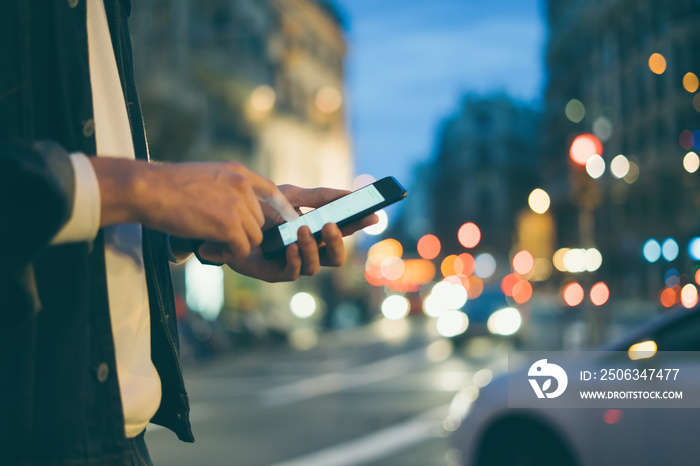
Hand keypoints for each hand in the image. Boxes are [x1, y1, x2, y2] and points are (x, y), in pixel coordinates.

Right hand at [90, 159, 297, 256]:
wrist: (147, 190)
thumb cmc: (164, 186)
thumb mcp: (203, 176)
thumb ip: (223, 187)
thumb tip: (231, 207)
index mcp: (236, 172)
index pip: (270, 189)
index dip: (281, 207)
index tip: (289, 218)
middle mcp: (242, 185)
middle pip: (259, 219)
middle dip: (243, 232)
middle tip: (219, 238)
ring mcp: (238, 205)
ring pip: (254, 236)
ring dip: (236, 244)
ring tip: (212, 244)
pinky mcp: (230, 225)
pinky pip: (243, 249)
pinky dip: (229, 254)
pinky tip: (210, 249)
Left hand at [196, 185, 378, 281]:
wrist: (228, 219)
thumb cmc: (261, 209)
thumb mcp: (292, 195)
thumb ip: (319, 196)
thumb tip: (350, 193)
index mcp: (316, 232)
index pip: (343, 231)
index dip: (359, 225)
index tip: (373, 214)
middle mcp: (308, 250)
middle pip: (336, 257)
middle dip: (338, 242)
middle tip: (332, 225)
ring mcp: (293, 263)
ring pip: (316, 266)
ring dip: (313, 248)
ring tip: (303, 230)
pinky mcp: (276, 272)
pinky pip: (293, 273)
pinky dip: (296, 259)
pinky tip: (291, 245)